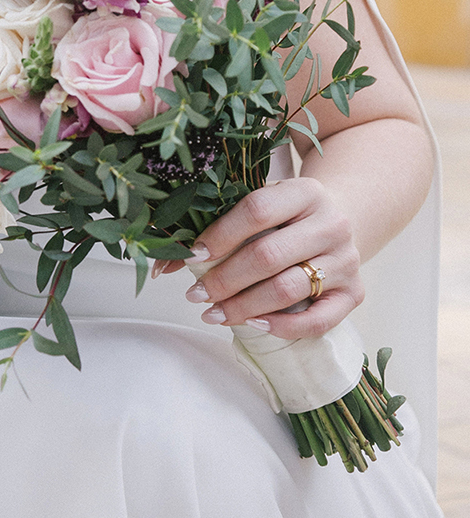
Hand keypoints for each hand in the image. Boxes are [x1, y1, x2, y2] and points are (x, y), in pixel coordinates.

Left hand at [174, 177, 363, 338]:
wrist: (339, 222)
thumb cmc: (287, 216)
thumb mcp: (260, 205)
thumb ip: (215, 224)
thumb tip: (163, 263)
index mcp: (305, 191)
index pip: (257, 210)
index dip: (220, 234)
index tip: (193, 255)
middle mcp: (332, 224)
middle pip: (268, 255)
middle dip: (225, 279)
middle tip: (195, 294)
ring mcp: (346, 260)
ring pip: (289, 289)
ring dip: (244, 306)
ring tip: (213, 312)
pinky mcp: (355, 293)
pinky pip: (319, 320)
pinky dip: (283, 326)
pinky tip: (254, 323)